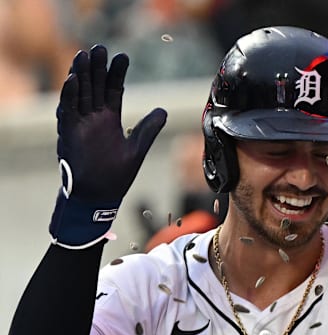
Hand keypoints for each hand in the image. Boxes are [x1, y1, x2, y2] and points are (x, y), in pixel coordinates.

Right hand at [50, 45, 166, 247]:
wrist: (99, 197)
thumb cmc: (115, 176)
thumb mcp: (137, 149)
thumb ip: (148, 129)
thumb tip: (163, 110)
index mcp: (109, 119)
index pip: (112, 90)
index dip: (116, 74)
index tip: (122, 57)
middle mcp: (93, 118)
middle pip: (94, 87)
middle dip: (97, 68)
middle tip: (100, 48)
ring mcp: (80, 125)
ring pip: (79, 94)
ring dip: (81, 75)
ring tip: (84, 55)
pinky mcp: (69, 134)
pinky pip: (67, 112)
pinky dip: (69, 96)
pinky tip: (73, 79)